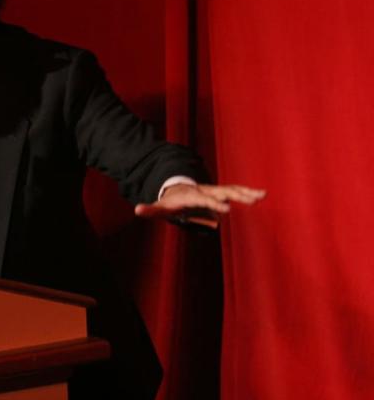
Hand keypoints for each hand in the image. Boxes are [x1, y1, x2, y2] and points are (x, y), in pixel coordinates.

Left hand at [134, 183, 265, 227]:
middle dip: (235, 195)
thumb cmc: (169, 201)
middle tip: (251, 200)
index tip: (226, 210)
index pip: (204, 200)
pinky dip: (247, 191)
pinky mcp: (219, 192)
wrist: (175, 188)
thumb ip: (150, 209)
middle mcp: (204, 190)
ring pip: (230, 189)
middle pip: (221, 192)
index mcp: (192, 196)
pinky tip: (261, 194)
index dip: (214, 204)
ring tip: (262, 195)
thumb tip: (137, 209)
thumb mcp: (159, 208)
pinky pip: (234, 191)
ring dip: (245, 192)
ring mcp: (213, 190)